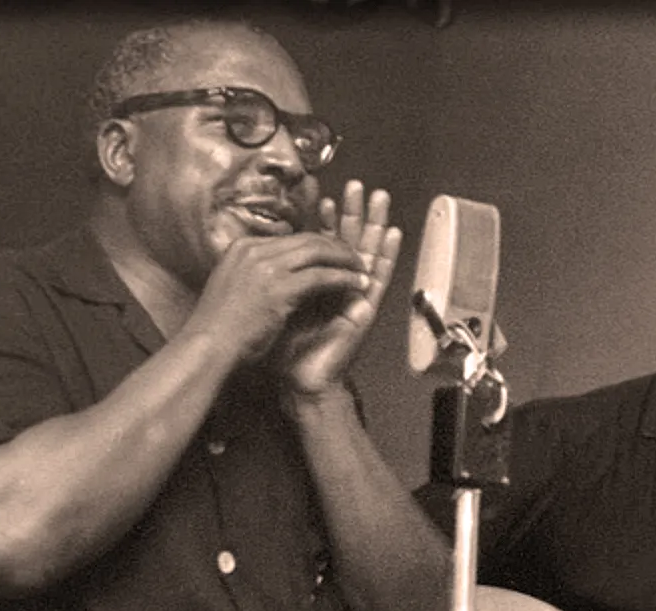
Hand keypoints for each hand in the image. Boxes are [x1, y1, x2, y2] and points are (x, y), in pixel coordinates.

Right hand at [185, 228, 368, 365]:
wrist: (207, 348)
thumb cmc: (220, 329)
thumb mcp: (233, 288)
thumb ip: (253, 275)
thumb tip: (274, 278)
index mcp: (242, 248)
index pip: (290, 238)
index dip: (318, 245)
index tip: (335, 255)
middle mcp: (254, 250)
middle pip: (307, 239)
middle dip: (337, 247)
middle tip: (356, 258)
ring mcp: (266, 266)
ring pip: (318, 251)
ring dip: (345, 259)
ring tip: (363, 269)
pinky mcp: (279, 287)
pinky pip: (321, 276)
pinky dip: (344, 279)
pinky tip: (358, 285)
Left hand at [275, 179, 401, 395]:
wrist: (298, 380)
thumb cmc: (282, 349)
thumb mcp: (274, 307)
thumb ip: (275, 283)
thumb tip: (261, 255)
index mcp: (316, 285)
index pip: (323, 245)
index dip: (324, 221)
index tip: (321, 195)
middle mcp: (339, 287)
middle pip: (349, 241)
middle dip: (353, 212)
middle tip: (356, 185)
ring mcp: (355, 297)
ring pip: (369, 252)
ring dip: (375, 224)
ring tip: (379, 197)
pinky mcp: (367, 308)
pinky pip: (381, 278)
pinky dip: (388, 255)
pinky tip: (393, 233)